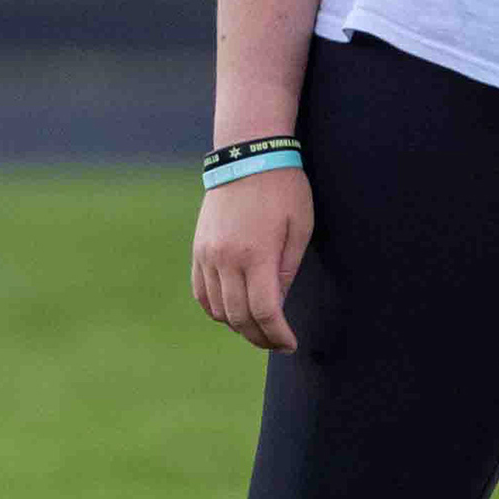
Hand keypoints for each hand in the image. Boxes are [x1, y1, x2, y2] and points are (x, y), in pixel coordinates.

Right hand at [192, 167, 312, 350]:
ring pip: (217, 309)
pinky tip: (233, 310)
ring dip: (238, 325)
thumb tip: (277, 305)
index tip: (290, 343)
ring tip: (258, 327)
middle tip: (277, 342)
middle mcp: (226, 258)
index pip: (264, 312)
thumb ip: (287, 271)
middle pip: (239, 317)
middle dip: (260, 337)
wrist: (246, 155)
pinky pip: (201, 292)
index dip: (278, 335)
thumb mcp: (300, 228)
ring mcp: (207, 255)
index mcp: (256, 254)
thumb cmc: (283, 189)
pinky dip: (216, 309)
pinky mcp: (198, 249)